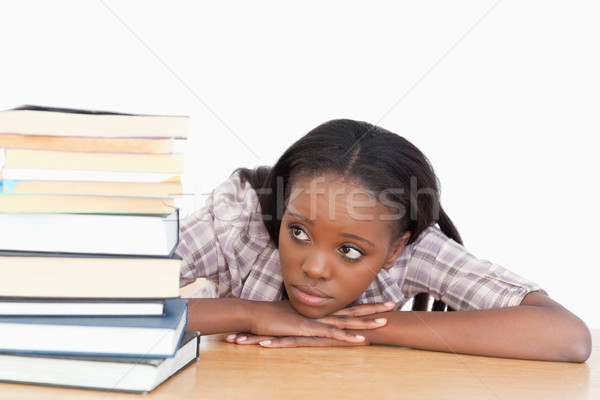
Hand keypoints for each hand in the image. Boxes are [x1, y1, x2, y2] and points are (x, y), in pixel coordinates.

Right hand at [227, 301, 394, 345]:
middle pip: (353, 310)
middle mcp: (321, 313)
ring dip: (366, 322)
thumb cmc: (272, 318)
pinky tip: (361, 340)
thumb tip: (314, 323)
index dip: (364, 305)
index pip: (347, 306)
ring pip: (347, 321)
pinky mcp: (309, 331)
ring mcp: (317, 321)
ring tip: (385, 321)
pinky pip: (332, 335)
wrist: (256, 315)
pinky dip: (348, 338)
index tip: (381, 302)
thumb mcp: (294, 320)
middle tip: (394, 303)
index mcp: (320, 311)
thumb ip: (307, 321)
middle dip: (374, 308)